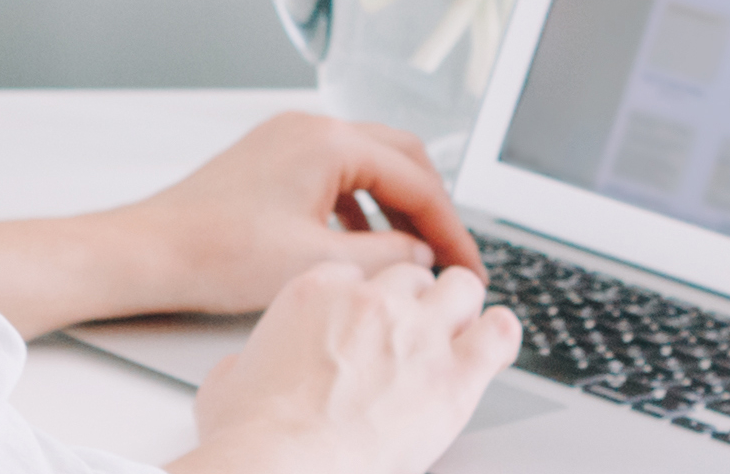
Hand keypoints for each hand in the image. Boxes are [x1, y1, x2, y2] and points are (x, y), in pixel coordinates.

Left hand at [0, 112, 480, 335]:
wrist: (147, 253)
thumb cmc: (215, 253)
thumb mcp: (317, 264)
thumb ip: (385, 258)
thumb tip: (424, 257)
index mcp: (329, 141)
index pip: (418, 179)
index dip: (452, 229)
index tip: (469, 267)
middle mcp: (310, 128)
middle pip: (402, 160)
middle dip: (431, 210)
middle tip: (451, 258)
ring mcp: (288, 141)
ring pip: (369, 168)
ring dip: (396, 211)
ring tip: (412, 258)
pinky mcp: (271, 163)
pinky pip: (336, 178)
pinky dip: (360, 211)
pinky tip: (361, 250)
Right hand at [168, 261, 518, 473]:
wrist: (282, 466)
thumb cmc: (253, 433)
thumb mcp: (228, 380)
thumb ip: (248, 361)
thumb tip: (248, 369)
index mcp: (318, 291)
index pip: (363, 274)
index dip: (371, 299)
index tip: (374, 317)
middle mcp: (373, 302)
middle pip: (414, 277)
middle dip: (418, 301)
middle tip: (418, 328)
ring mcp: (418, 334)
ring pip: (462, 289)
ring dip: (462, 308)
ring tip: (461, 330)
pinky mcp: (454, 376)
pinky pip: (499, 333)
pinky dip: (501, 335)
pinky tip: (495, 343)